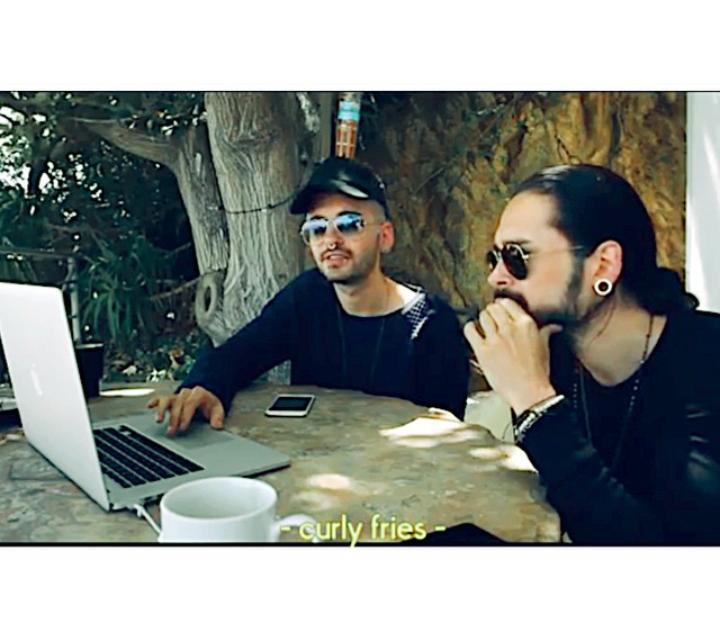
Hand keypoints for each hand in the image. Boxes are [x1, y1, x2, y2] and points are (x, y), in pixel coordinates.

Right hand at [146, 386, 224, 436]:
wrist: (204, 395)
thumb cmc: (209, 404)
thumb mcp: (217, 409)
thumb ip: (218, 417)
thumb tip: (217, 425)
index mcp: (198, 394)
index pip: (190, 403)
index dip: (186, 415)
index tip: (183, 426)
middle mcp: (186, 393)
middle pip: (178, 404)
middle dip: (175, 418)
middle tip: (172, 431)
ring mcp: (176, 395)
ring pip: (167, 400)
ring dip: (162, 410)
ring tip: (159, 420)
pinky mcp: (169, 399)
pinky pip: (160, 398)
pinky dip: (154, 402)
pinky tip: (149, 406)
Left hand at [463, 298, 560, 413]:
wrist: (529, 392)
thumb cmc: (538, 372)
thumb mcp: (545, 347)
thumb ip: (546, 332)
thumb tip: (554, 326)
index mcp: (526, 324)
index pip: (508, 303)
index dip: (502, 305)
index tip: (500, 309)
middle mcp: (510, 328)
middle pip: (493, 308)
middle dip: (491, 312)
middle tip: (491, 318)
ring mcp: (495, 339)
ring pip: (482, 316)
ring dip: (482, 319)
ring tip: (483, 325)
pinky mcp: (483, 351)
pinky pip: (470, 331)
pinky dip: (470, 328)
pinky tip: (473, 332)